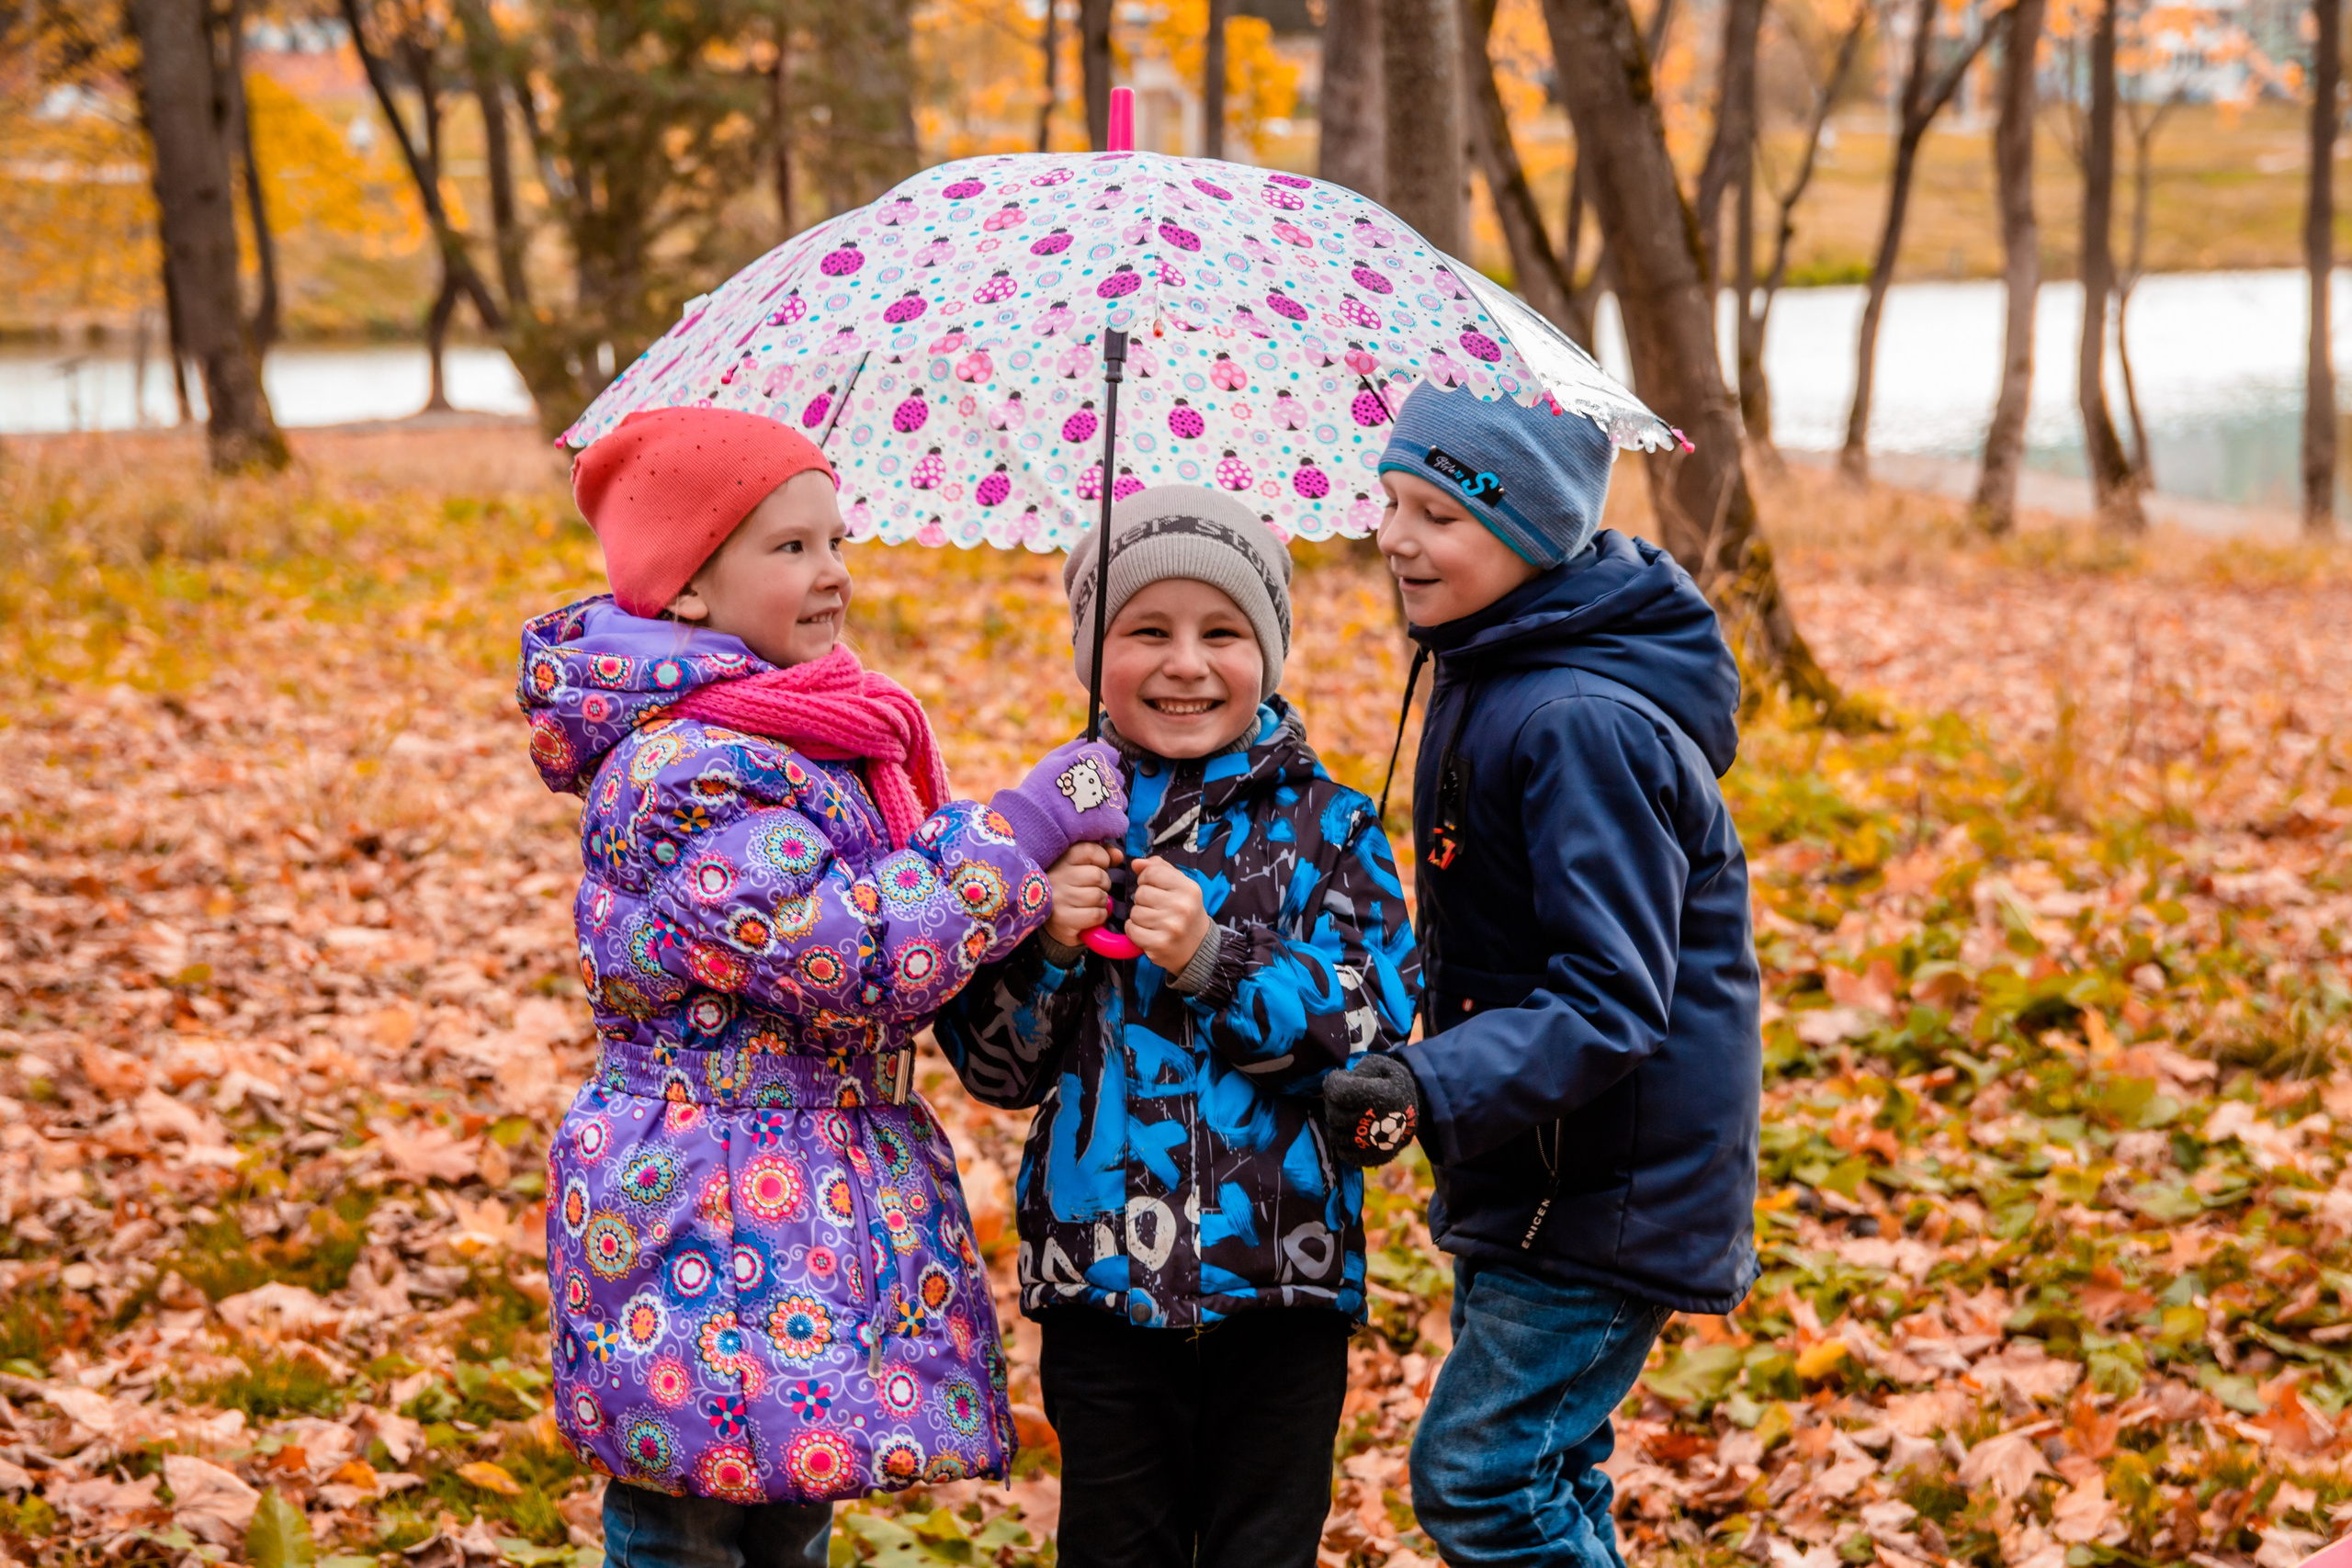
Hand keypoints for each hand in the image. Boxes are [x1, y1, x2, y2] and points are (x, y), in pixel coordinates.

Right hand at [990, 739, 1127, 866]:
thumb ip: (1076, 747)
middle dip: (1104, 786)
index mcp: (1094, 757)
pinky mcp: (1114, 820)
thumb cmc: (1041, 788)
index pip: (1112, 755)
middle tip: (1084, 796)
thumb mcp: (1053, 759)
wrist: (1038, 819)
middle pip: (1117, 778)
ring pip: (1120, 800)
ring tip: (1087, 812)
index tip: (1088, 777)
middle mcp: (1107, 775)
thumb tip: (1092, 740)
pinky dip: (1110, 826)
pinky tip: (1094, 826)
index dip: (1100, 766)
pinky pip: (1120, 822)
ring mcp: (1112, 798)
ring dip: (1108, 806)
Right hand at [1044, 842, 1124, 946]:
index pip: (1090, 850)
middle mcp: (1057, 877)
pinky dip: (1100, 916)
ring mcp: (1059, 899)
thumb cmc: (1070, 887)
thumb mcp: (1080, 865)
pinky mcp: (1063, 920)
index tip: (1098, 866)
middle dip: (1104, 884)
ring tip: (1091, 903)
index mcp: (1060, 860)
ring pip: (1098, 896)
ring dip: (1102, 902)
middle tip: (1094, 888)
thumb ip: (1101, 855)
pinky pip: (1096, 914)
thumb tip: (1118, 855)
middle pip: (1097, 875)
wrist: (1047, 917)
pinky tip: (1090, 915)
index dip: (1103, 859)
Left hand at [1125, 856, 1212, 973]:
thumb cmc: (1185, 912)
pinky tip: (1148, 932)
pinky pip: (1131, 929)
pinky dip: (1135, 931)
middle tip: (1156, 909)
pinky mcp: (1159, 944)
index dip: (1146, 878)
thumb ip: (1159, 869)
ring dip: (1139, 917)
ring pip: (1134, 912)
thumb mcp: (1180, 886)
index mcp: (1189, 888)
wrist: (1197, 947)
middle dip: (1143, 900)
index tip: (1153, 887)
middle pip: (1141, 893)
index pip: (1152, 872)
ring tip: (1154, 922)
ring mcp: (1171, 927)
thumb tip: (1136, 863)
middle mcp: (1182, 907)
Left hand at [1322, 1053, 1422, 1167]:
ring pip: (1336, 1134)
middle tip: (1342, 1096)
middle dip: (1332, 1102)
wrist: (1418, 1109)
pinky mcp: (1375, 1157)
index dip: (1333, 1082)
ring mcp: (1376, 1143)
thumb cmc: (1394, 1083)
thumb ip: (1362, 1067)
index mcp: (1382, 1095)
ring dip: (1335, 1122)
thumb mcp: (1383, 1065)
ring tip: (1346, 1112)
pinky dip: (1340, 1142)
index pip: (1339, 1092)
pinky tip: (1347, 1130)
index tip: (1339, 1078)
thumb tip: (1344, 1080)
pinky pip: (1344, 1153)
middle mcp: (1378, 1121)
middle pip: (1334, 1114)